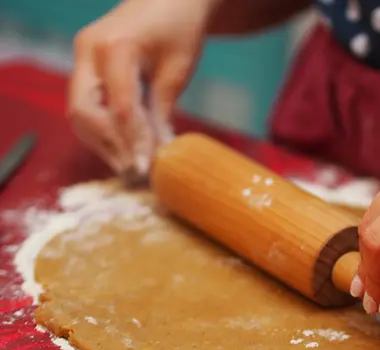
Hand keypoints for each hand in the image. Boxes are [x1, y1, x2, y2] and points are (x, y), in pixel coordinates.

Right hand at [68, 0, 218, 175]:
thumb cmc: (179, 28)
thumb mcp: (178, 70)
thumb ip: (162, 110)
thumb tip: (159, 152)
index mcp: (116, 47)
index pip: (120, 106)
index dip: (132, 141)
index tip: (145, 167)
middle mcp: (89, 51)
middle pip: (84, 110)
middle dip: (108, 144)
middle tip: (133, 170)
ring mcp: (82, 57)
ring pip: (79, 112)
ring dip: (101, 142)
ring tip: (127, 164)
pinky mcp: (85, 66)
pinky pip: (85, 105)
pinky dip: (100, 129)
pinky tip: (121, 147)